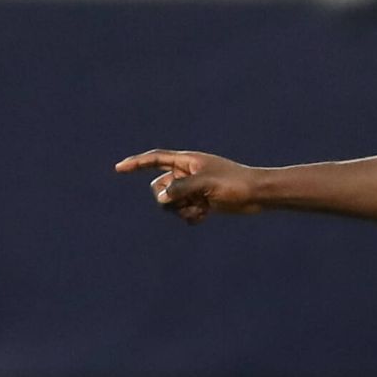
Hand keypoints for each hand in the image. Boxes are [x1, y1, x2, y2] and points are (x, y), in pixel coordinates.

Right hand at [115, 149, 263, 224]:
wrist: (258, 195)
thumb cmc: (235, 184)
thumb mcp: (205, 184)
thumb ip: (180, 189)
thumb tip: (161, 198)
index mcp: (187, 161)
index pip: (156, 159)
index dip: (137, 163)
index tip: (119, 169)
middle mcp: (187, 173)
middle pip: (159, 187)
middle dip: (168, 198)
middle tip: (188, 200)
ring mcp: (193, 189)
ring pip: (170, 202)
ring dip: (181, 209)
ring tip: (200, 209)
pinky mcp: (201, 202)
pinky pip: (183, 212)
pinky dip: (190, 216)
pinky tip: (204, 216)